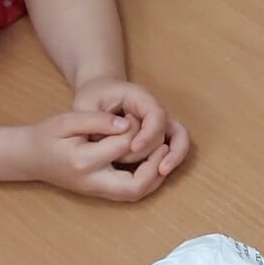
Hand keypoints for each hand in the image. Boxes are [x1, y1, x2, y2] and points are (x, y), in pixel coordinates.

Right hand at [25, 111, 169, 202]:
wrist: (30, 158)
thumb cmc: (47, 136)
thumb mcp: (67, 120)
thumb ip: (97, 121)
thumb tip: (127, 124)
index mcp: (83, 161)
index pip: (124, 146)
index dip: (137, 130)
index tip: (137, 116)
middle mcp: (93, 182)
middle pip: (135, 187)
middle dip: (155, 166)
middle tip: (163, 145)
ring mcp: (97, 191)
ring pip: (136, 194)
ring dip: (155, 176)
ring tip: (161, 152)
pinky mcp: (101, 193)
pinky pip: (130, 193)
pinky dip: (147, 180)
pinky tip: (151, 161)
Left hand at [72, 78, 189, 174]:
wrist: (101, 93)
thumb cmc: (92, 98)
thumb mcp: (85, 106)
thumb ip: (96, 120)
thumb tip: (120, 133)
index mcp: (139, 97)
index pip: (155, 114)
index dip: (148, 133)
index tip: (133, 147)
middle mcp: (155, 109)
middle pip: (165, 131)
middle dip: (151, 148)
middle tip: (130, 159)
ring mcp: (160, 122)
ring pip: (177, 139)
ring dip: (169, 156)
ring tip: (158, 171)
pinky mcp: (159, 134)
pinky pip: (176, 145)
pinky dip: (174, 157)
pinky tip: (160, 171)